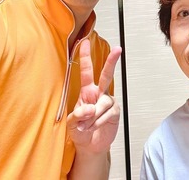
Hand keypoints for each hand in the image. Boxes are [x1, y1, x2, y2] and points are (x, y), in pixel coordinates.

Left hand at [67, 39, 121, 153]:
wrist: (90, 146)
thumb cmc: (79, 131)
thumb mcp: (71, 123)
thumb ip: (77, 115)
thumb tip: (90, 108)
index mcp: (86, 92)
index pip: (86, 71)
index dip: (84, 57)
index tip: (83, 42)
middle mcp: (99, 93)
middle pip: (106, 75)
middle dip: (112, 61)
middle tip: (118, 49)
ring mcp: (108, 102)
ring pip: (102, 103)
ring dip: (92, 117)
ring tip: (87, 126)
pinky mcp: (115, 111)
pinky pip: (106, 113)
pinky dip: (98, 122)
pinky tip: (95, 126)